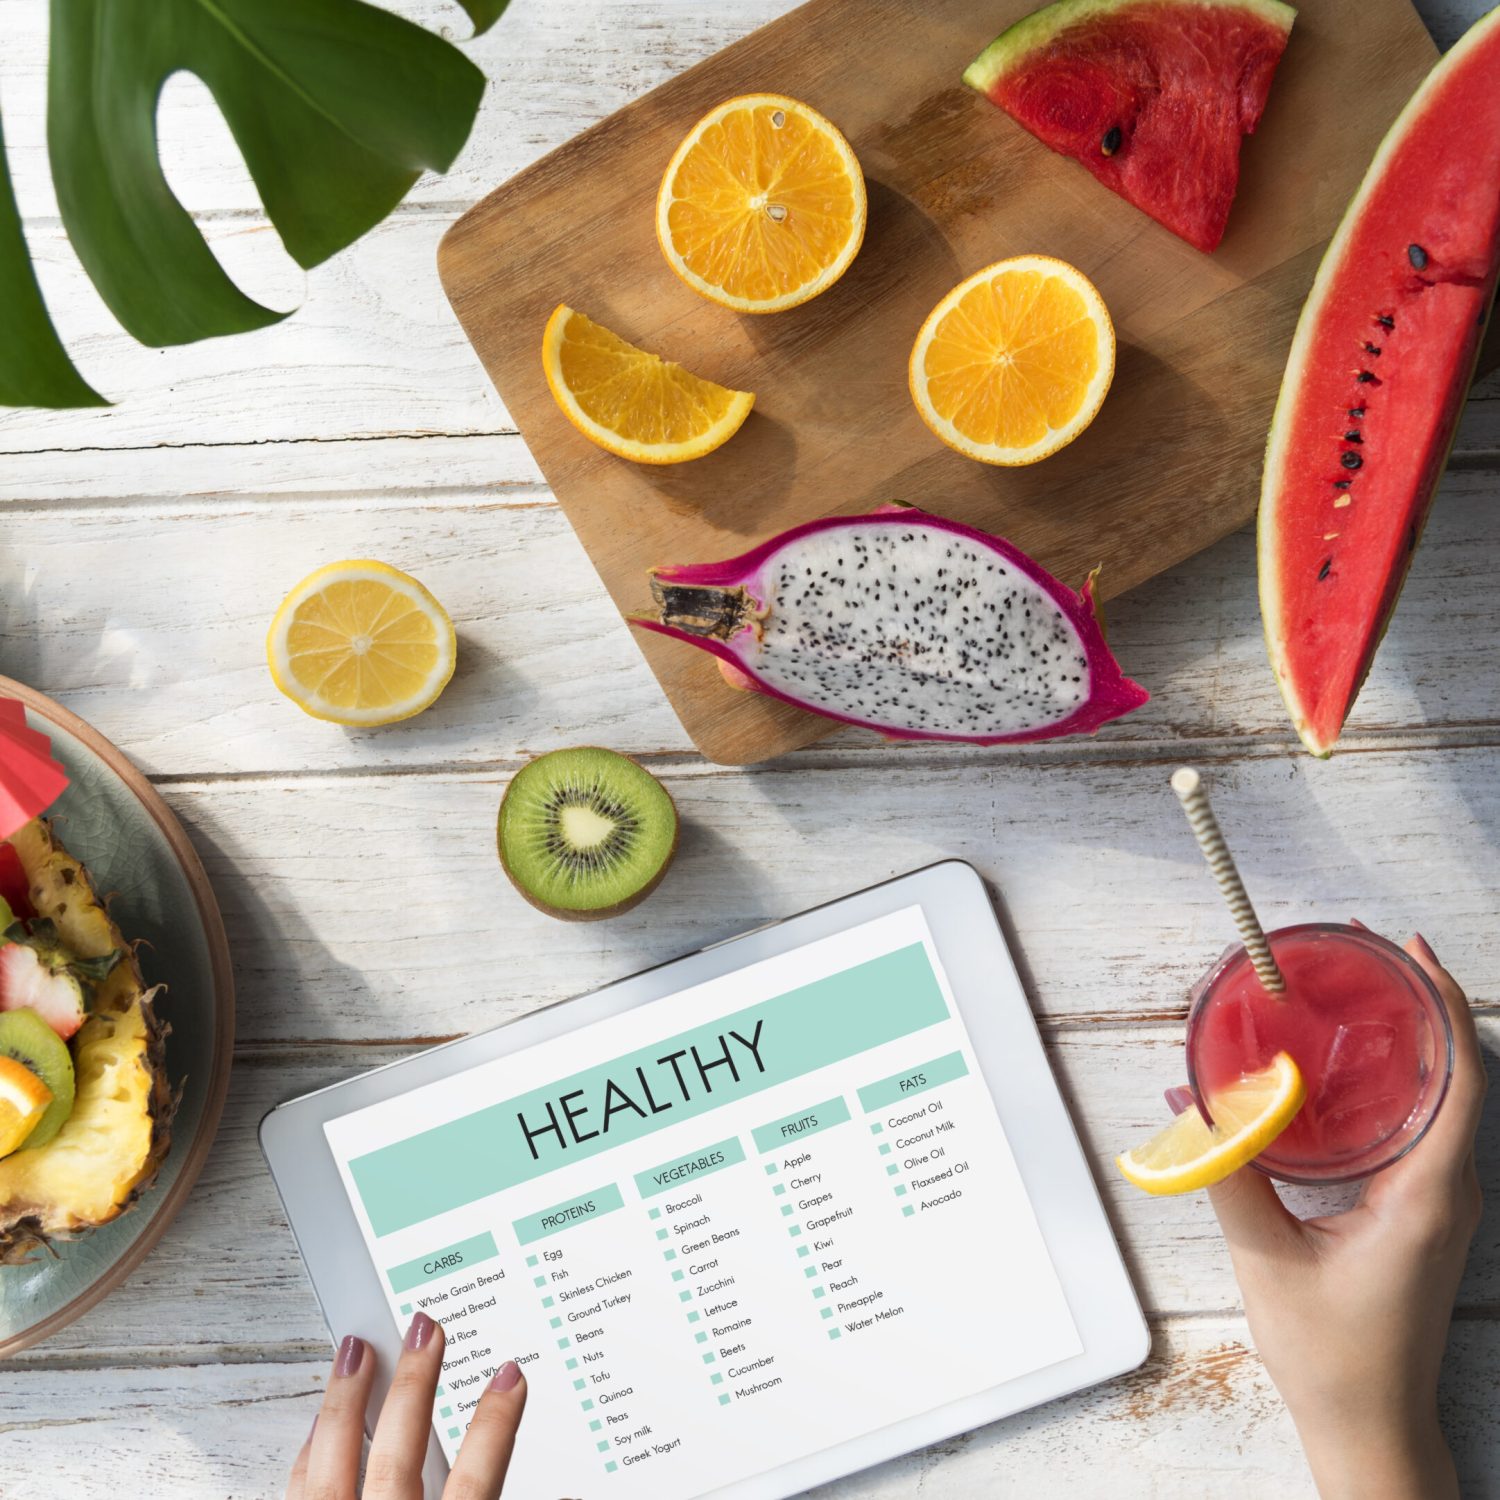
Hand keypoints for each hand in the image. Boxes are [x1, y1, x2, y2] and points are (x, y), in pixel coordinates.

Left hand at [285, 1313, 526, 1499]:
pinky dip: (308, 1453)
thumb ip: (507, 1493)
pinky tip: (315, 1426)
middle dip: (413, 1387)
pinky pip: (297, 1492)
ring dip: (346, 1403)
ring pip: (333, 1465)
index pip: (474, 1484)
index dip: (494, 1427)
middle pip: (397, 1459)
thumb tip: (567, 1488)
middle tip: (425, 1330)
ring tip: (357, 1351)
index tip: (509, 1377)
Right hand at [1206, 933, 1483, 1499]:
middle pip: (1459, 1074)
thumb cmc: (1331, 1355)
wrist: (1371, 1424)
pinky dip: (1403, 1082)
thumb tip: (1189, 1098)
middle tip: (1367, 954)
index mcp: (1429, 1194)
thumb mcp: (1264, 1256)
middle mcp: (1450, 1191)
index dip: (1443, 1005)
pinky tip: (1357, 1068)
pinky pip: (1428, 1128)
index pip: (1461, 1077)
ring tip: (1362, 995)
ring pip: (1447, 1100)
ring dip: (1413, 1041)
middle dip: (1421, 1004)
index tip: (1410, 952)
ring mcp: (1443, 1204)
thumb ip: (1226, 1171)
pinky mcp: (1425, 1215)